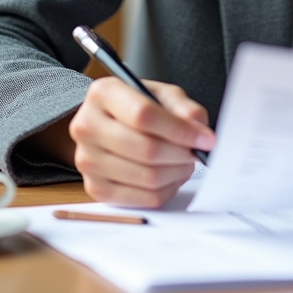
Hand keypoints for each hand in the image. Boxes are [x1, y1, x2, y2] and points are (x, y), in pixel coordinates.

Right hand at [68, 78, 215, 207]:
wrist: (110, 124)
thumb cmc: (138, 105)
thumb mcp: (162, 95)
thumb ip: (184, 108)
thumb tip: (199, 131)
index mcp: (103, 94)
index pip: (144, 115)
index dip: (180, 130)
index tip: (205, 138)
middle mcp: (87, 126)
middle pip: (146, 149)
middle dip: (181, 154)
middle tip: (196, 152)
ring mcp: (87, 160)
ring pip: (146, 177)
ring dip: (177, 172)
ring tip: (185, 162)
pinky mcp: (96, 188)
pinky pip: (142, 199)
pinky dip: (166, 190)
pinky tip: (171, 176)